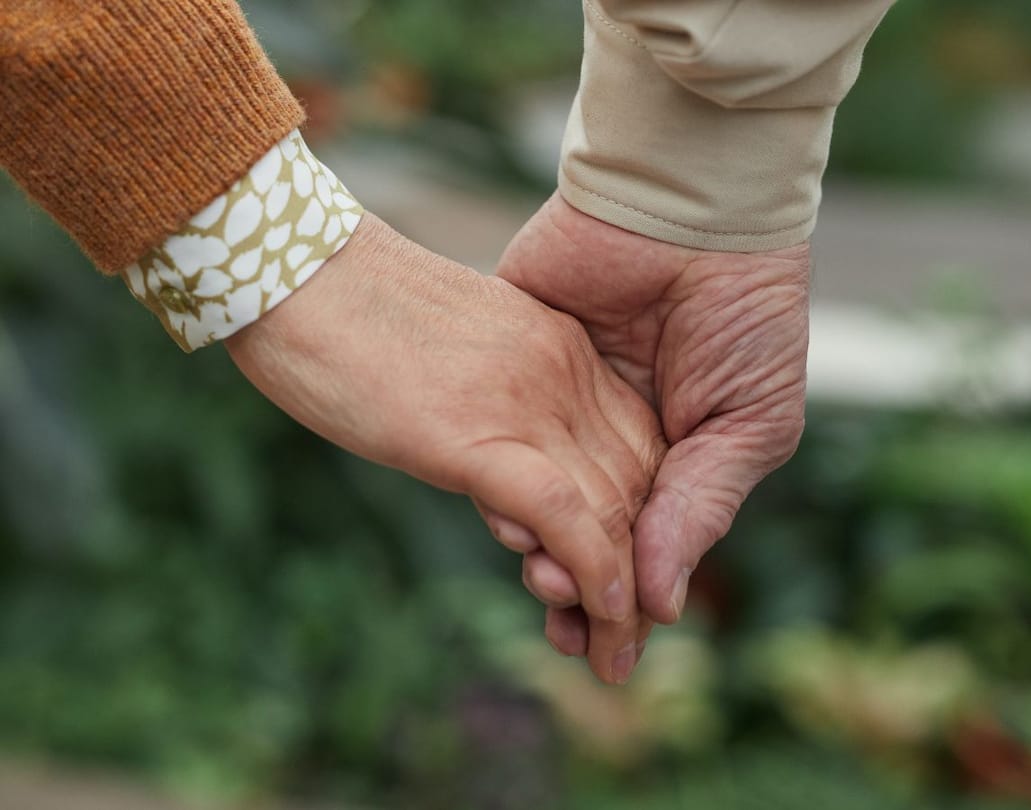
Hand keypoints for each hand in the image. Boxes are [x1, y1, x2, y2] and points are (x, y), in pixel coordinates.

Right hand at [225, 213, 665, 683]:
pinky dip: (592, 570)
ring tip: (613, 656)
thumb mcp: (453, 359)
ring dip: (621, 596)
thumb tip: (504, 473)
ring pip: (611, 508)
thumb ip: (498, 406)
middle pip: (637, 485)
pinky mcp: (472, 431)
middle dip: (639, 572)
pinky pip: (561, 511)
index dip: (642, 520)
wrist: (289, 267)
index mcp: (558, 346)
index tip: (625, 578)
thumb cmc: (352, 315)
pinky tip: (601, 616)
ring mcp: (522, 398)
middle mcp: (561, 370)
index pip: (636, 445)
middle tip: (624, 638)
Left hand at [497, 194, 807, 652]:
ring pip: (529, 496)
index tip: (612, 652)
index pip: (638, 548)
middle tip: (567, 634)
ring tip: (541, 578)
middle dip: (573, 591)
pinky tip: (507, 516)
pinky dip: (498, 480)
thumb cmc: (744, 316)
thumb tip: (661, 603)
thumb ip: (700, 508)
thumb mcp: (750, 422)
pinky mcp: (511, 361)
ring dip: (533, 546)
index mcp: (670, 458)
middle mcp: (607, 440)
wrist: (691, 209)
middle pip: (578, 534)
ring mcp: (555, 403)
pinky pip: (495, 435)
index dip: (624, 600)